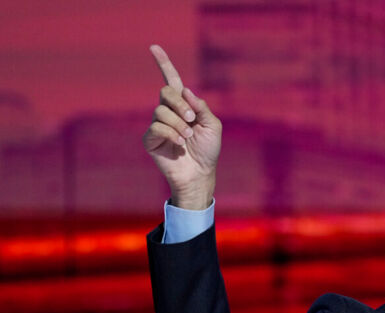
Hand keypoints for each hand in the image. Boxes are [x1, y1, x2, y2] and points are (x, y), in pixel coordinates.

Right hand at [142, 45, 221, 209]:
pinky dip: (170, 133)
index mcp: (183, 106)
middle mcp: (168, 113)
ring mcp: (158, 125)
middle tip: (191, 119)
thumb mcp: (212, 125)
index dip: (163, 63)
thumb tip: (185, 89)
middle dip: (179, 103)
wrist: (200, 173)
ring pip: (161, 111)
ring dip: (178, 123)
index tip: (154, 47)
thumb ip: (201, 107)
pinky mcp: (150, 140)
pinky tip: (179, 143)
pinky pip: (156, 127)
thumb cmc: (208, 150)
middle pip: (165, 92)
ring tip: (188, 136)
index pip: (171, 80)